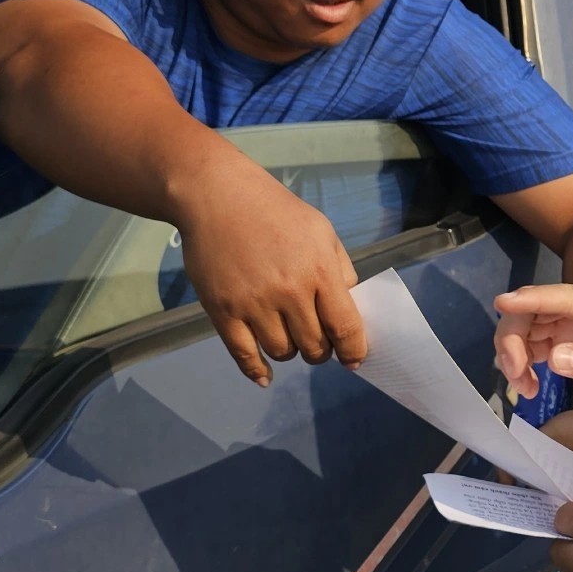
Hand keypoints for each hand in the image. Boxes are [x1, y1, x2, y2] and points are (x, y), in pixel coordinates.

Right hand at [171, 158, 364, 385]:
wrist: (217, 196)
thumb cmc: (276, 211)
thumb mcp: (321, 231)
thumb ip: (340, 269)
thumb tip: (351, 307)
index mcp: (318, 270)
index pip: (345, 326)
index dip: (354, 350)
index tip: (355, 360)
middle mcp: (288, 292)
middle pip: (314, 346)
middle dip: (321, 350)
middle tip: (317, 340)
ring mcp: (253, 304)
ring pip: (282, 352)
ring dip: (291, 351)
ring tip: (288, 334)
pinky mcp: (223, 311)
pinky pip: (244, 355)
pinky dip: (257, 370)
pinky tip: (265, 375)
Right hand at [493, 285, 572, 434]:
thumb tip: (554, 357)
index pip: (563, 296)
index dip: (530, 300)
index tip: (501, 304)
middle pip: (536, 309)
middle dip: (515, 339)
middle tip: (516, 376)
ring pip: (530, 325)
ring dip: (516, 353)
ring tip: (524, 387)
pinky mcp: (571, 335)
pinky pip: (536, 341)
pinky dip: (525, 361)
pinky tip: (529, 384)